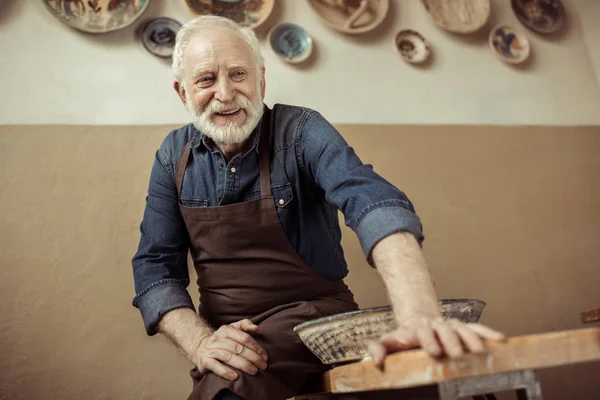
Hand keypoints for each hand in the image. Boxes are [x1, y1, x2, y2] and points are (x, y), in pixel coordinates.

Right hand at [194, 319, 268, 380]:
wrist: (200, 347)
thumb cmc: (222, 339)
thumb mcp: (232, 328)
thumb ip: (245, 325)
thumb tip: (257, 328)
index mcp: (226, 330)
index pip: (244, 338)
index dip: (256, 347)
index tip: (264, 356)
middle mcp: (218, 339)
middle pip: (238, 348)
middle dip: (253, 357)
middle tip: (262, 365)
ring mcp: (211, 350)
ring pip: (229, 357)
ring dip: (243, 365)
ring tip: (254, 371)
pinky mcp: (205, 361)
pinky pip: (216, 367)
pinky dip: (226, 372)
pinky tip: (235, 377)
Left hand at [367, 315, 505, 368]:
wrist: (417, 320)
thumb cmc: (403, 338)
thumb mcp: (387, 341)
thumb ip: (378, 349)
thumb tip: (376, 362)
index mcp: (416, 329)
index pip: (422, 332)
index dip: (428, 340)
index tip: (434, 351)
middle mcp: (435, 325)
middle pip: (444, 330)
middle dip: (451, 340)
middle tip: (457, 353)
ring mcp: (449, 325)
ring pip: (462, 328)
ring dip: (471, 338)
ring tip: (479, 350)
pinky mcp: (462, 327)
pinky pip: (476, 328)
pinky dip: (487, 333)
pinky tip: (500, 339)